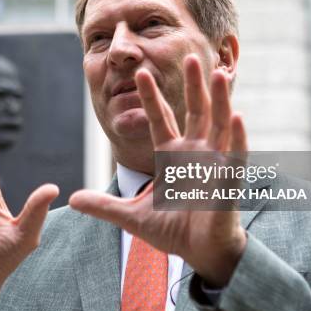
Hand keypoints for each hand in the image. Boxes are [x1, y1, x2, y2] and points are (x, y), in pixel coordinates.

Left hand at [69, 54, 247, 287]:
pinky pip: (235, 156)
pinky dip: (237, 137)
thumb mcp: (131, 216)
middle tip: (189, 56)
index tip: (140, 74)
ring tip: (216, 73)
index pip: (160, 120)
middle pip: (194, 112)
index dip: (151, 98)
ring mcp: (214, 164)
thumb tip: (72, 199)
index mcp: (171, 156)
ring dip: (219, 100)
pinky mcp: (228, 182)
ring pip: (218, 125)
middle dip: (192, 86)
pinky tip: (238, 116)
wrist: (199, 253)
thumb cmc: (173, 230)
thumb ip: (104, 206)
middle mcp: (195, 153)